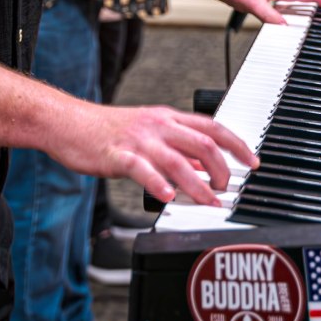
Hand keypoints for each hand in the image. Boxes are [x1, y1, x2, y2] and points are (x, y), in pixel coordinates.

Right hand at [53, 100, 259, 206]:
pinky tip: (167, 197)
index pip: (211, 127)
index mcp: (166, 118)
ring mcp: (138, 140)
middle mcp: (156, 125)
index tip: (253, 161)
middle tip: (226, 189)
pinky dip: (158, 184)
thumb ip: (175, 146)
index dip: (236, 144)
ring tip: (209, 202)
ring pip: (177, 160)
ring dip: (199, 184)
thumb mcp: (148, 132)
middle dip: (222, 169)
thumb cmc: (106, 131)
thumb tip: (204, 166)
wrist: (68, 124)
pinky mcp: (117, 154)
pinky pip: (141, 169)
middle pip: (201, 143)